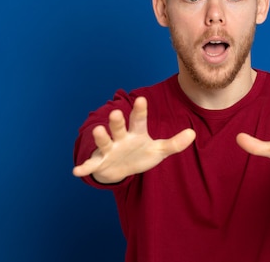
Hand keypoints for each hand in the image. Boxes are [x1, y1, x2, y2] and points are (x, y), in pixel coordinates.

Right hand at [72, 96, 195, 183]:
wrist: (120, 168)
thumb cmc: (140, 154)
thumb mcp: (159, 151)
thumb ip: (175, 143)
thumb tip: (193, 134)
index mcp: (136, 133)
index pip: (139, 120)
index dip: (140, 110)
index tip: (141, 99)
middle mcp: (120, 137)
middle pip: (119, 127)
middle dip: (117, 121)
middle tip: (116, 112)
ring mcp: (109, 149)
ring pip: (104, 141)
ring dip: (100, 137)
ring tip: (98, 131)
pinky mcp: (100, 162)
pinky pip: (92, 164)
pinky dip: (84, 167)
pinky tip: (77, 171)